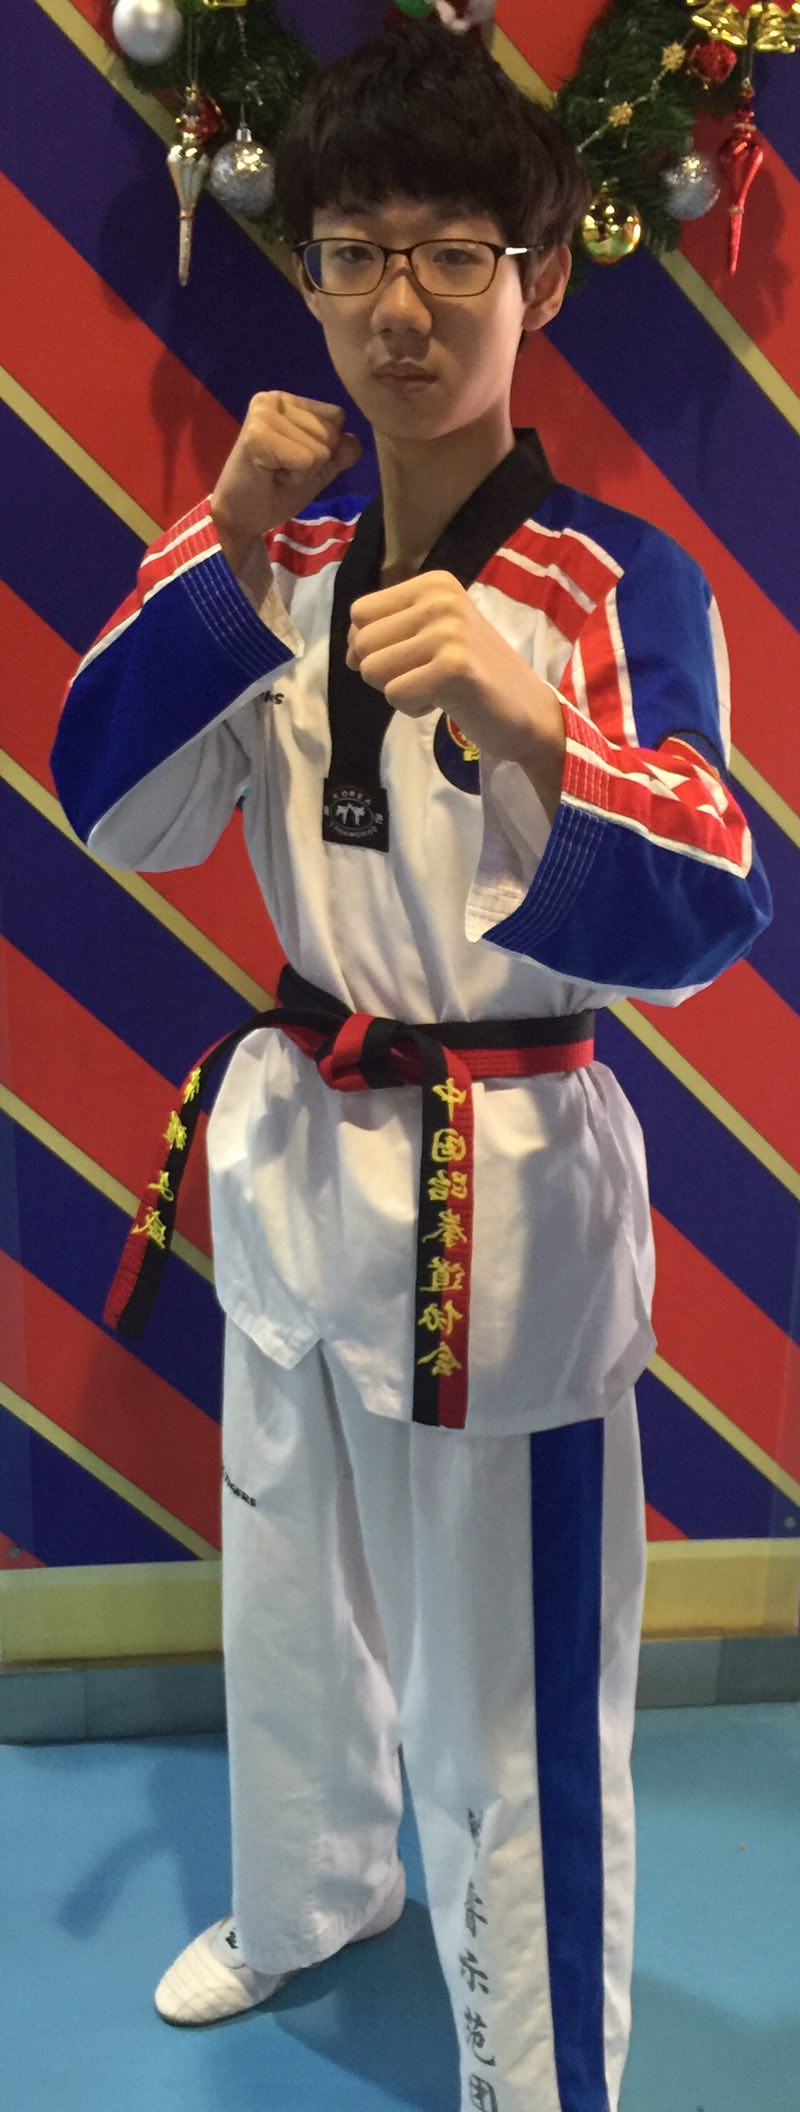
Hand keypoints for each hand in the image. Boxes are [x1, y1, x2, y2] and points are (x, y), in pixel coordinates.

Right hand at [211, 391, 361, 569]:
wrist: (241, 517)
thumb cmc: (275, 492)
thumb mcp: (318, 470)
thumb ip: (340, 453)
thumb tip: (354, 440)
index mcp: (288, 401)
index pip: (337, 416)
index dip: (324, 449)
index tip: (293, 460)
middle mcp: (275, 399)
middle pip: (332, 431)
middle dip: (314, 461)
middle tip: (282, 468)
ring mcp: (264, 413)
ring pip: (321, 447)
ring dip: (303, 471)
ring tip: (275, 471)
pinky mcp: (258, 434)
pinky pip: (307, 459)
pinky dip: (295, 476)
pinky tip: (271, 474)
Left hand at [346, 571, 565, 800]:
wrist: (526, 712)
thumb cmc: (474, 676)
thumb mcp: (431, 636)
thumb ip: (388, 633)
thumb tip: (349, 653)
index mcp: (433, 584)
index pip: (359, 613)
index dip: (371, 646)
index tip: (409, 658)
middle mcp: (440, 598)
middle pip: (360, 642)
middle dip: (383, 671)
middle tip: (424, 676)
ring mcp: (448, 630)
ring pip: (372, 669)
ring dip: (397, 691)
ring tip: (435, 687)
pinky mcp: (454, 667)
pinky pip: (395, 695)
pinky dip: (413, 708)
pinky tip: (445, 702)